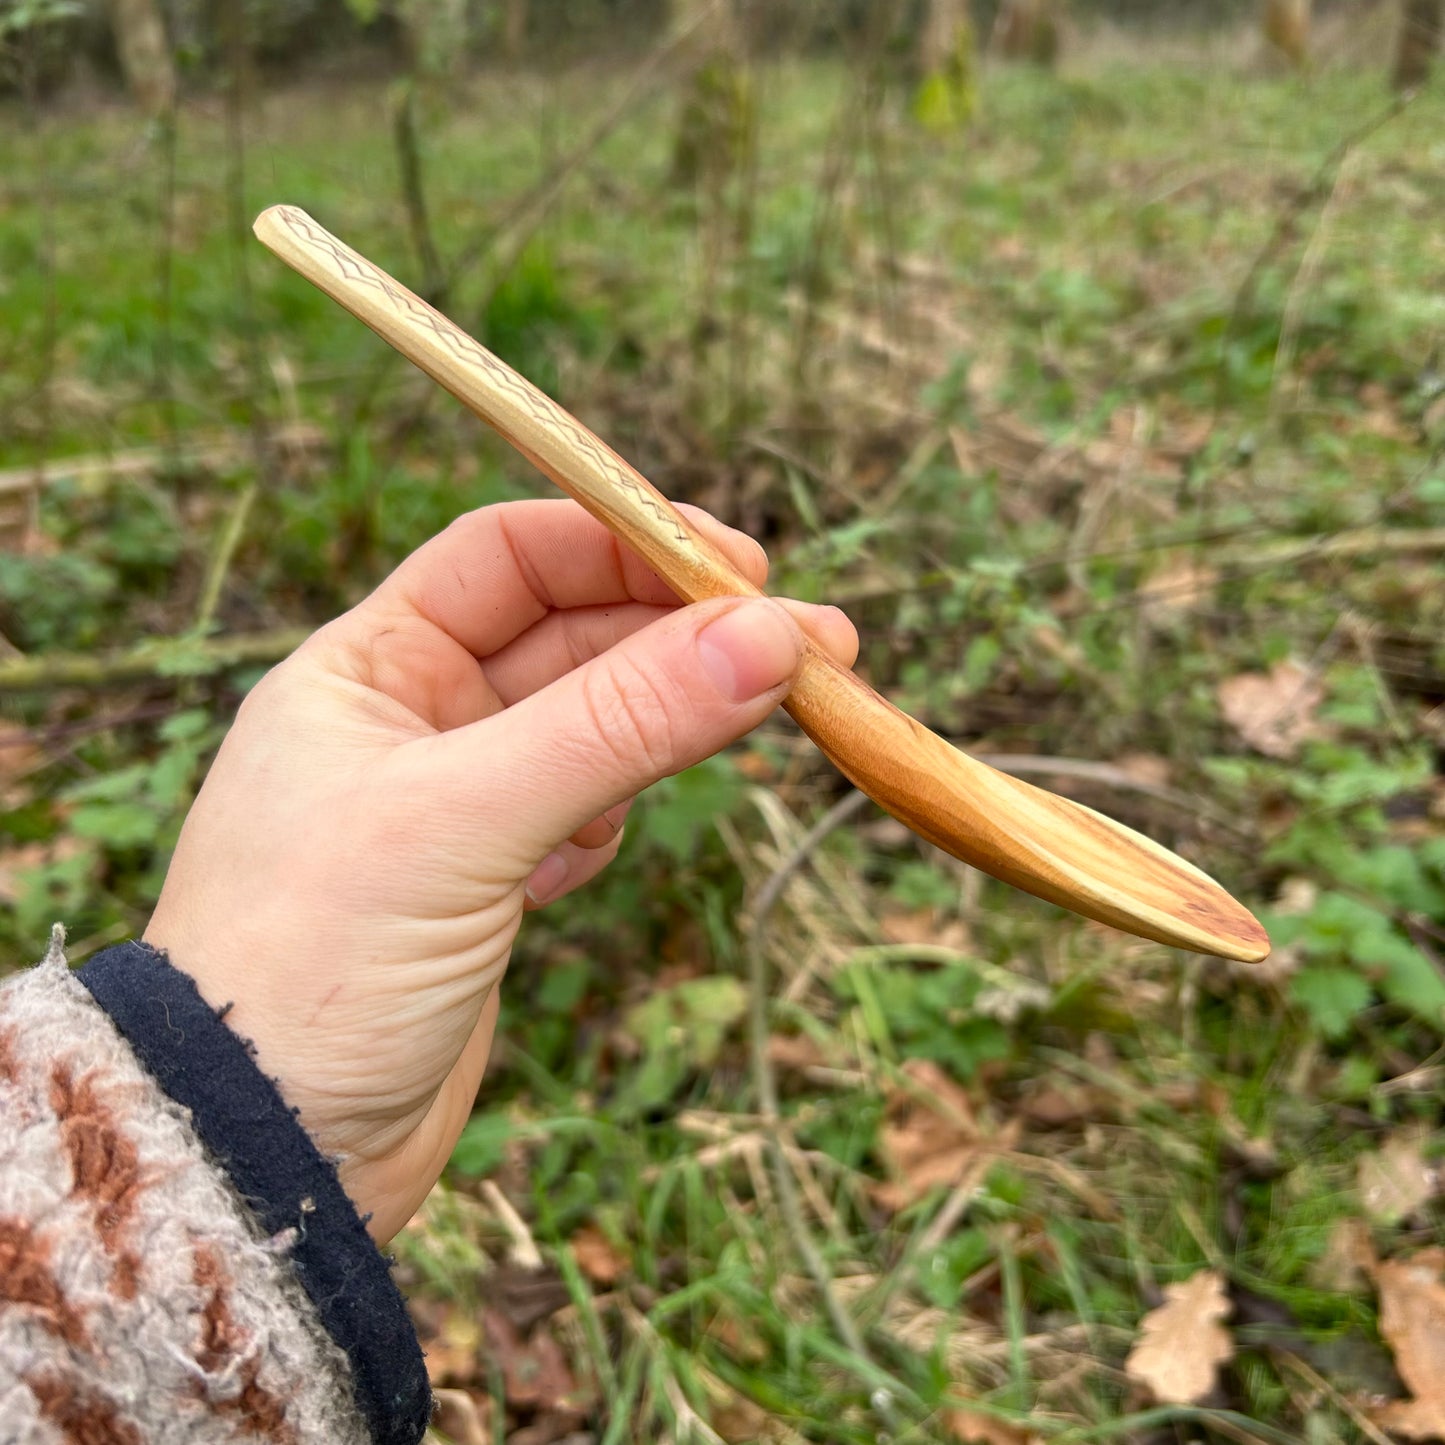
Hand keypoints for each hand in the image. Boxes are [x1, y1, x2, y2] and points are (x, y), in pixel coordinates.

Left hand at [144, 499, 857, 1240]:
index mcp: (367, 668)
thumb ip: (619, 723)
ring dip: (673, 717)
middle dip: (683, 631)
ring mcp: (452, 806)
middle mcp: (409, 721)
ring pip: (590, 726)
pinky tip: (602, 847)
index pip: (509, 556)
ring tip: (771, 710)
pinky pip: (583, 811)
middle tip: (810, 641)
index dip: (622, 541)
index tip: (739, 567)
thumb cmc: (311, 961)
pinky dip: (616, 812)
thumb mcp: (465, 820)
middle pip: (570, 635)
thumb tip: (766, 633)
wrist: (259, 1153)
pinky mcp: (486, 886)